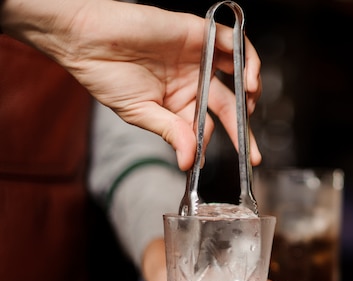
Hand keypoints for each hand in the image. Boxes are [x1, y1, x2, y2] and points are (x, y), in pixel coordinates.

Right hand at [0, 0, 261, 170]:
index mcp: (177, 103)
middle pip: (228, 107)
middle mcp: (191, 81)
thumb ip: (170, 132)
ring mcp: (197, 58)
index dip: (216, 143)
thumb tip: (188, 161)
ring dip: (250, 93)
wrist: (86, 37)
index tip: (221, 160)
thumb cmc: (105, 74)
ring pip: (236, 75)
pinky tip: (248, 81)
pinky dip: (247, 61)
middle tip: (253, 154)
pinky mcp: (199, 34)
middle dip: (243, 131)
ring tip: (250, 109)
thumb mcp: (140, 113)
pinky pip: (232, 45)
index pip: (206, 126)